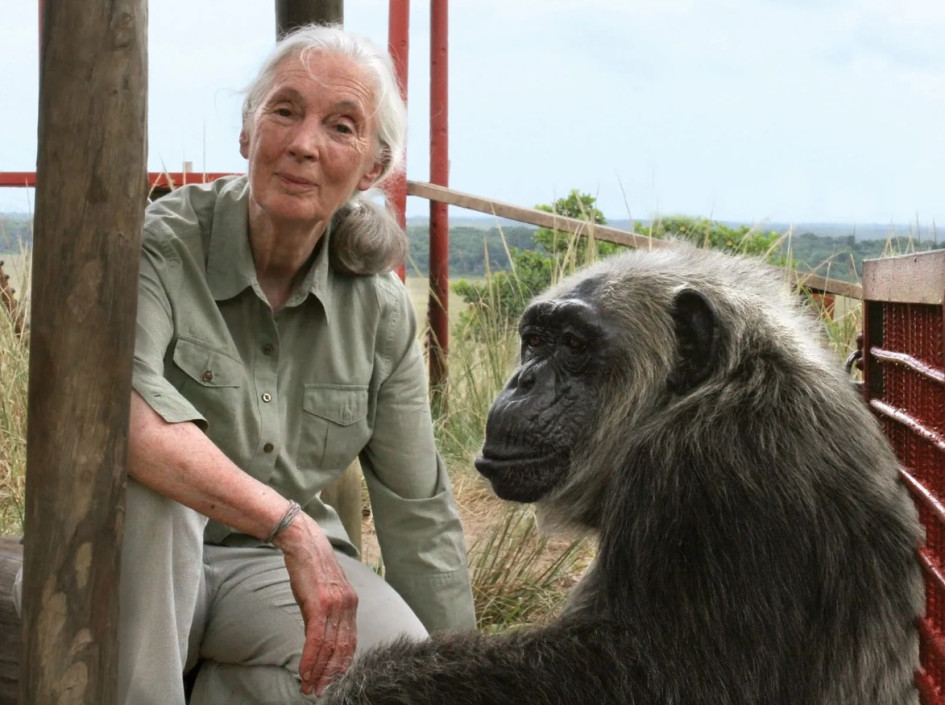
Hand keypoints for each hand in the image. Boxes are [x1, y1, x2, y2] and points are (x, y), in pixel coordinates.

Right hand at [274, 512, 358, 694]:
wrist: (304, 543)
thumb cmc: (311, 567)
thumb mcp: (323, 593)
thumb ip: (325, 614)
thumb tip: (318, 638)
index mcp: (351, 605)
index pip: (350, 642)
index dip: (341, 665)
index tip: (332, 681)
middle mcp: (348, 607)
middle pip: (343, 650)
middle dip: (331, 675)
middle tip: (320, 692)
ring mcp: (336, 606)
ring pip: (330, 648)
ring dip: (319, 672)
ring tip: (310, 688)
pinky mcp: (320, 604)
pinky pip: (317, 639)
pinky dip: (310, 659)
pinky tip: (304, 672)